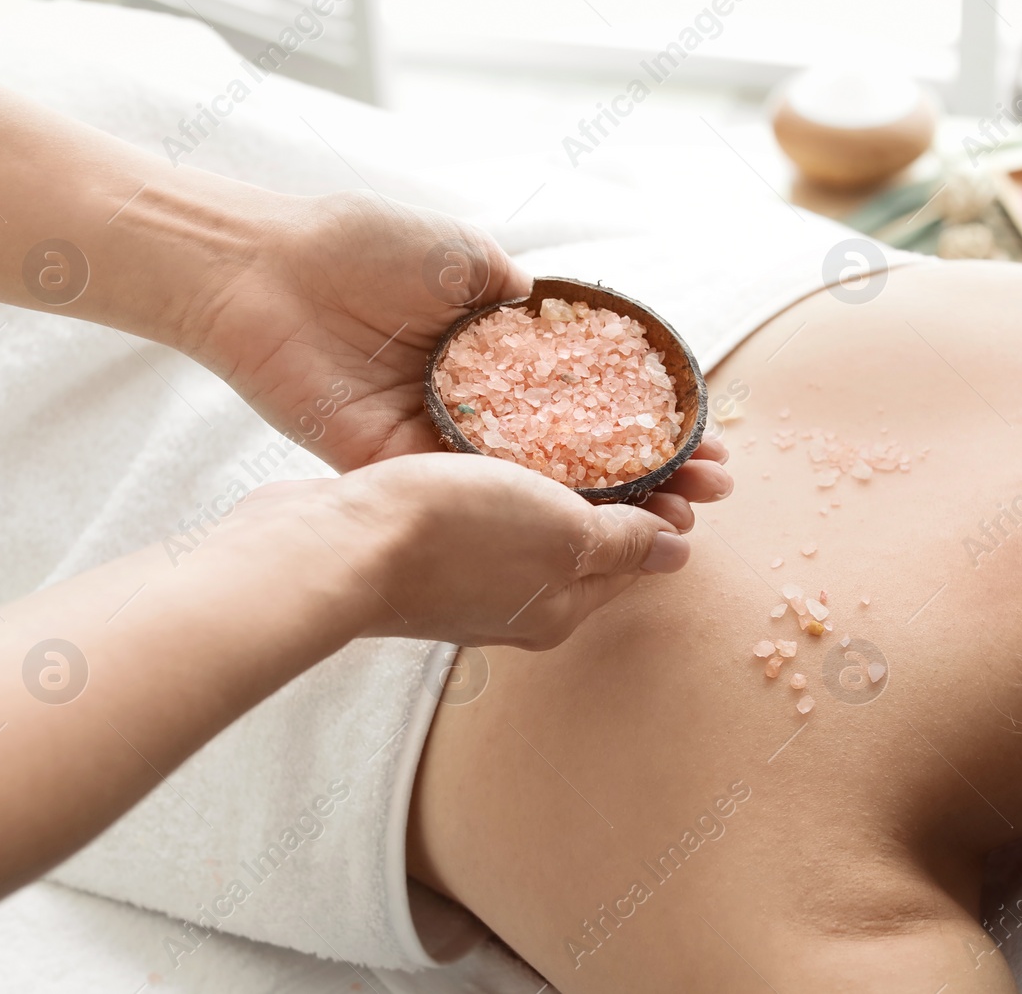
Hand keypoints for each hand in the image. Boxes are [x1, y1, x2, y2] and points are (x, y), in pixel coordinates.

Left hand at [182, 190, 732, 511]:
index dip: (650, 413)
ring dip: (608, 504)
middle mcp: (479, 397)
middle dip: (650, 470)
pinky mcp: (399, 464)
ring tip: (674, 520)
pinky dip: (532, 508)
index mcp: (495, 347)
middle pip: (579, 446)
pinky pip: (475, 490)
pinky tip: (594, 525)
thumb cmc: (358, 245)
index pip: (592, 390)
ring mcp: (443, 435)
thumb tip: (559, 313)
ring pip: (539, 481)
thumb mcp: (460, 252)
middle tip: (708, 490)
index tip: (705, 431)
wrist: (263, 272)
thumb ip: (513, 292)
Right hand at [244, 451, 692, 649]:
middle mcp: (519, 601)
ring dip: (571, 471)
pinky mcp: (421, 546)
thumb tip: (677, 553)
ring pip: (538, 517)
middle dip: (631, 484)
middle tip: (661, 428)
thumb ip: (621, 542)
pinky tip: (505, 432)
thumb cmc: (453, 538)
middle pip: (591, 537)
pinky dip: (511, 471)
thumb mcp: (561, 534)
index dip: (667, 503)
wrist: (331, 546)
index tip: (689, 453)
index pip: (636, 555)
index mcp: (561, 606)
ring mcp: (467, 577)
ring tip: (588, 415)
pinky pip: (487, 504)